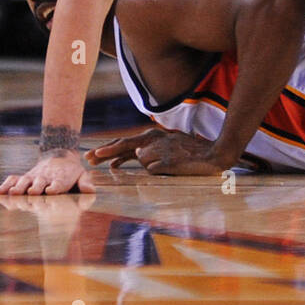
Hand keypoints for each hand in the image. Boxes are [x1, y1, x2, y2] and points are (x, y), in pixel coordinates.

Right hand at [0, 149, 93, 195]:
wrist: (59, 157)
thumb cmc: (72, 172)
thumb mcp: (82, 175)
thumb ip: (86, 183)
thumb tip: (90, 191)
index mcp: (61, 179)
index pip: (58, 184)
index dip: (55, 187)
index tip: (51, 190)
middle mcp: (45, 179)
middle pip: (39, 184)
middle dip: (36, 189)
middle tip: (33, 193)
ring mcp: (32, 178)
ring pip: (24, 182)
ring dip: (20, 188)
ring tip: (15, 193)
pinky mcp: (23, 178)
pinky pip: (12, 180)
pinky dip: (6, 185)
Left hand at [88, 126, 227, 174]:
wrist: (215, 155)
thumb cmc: (192, 153)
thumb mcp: (170, 147)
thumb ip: (152, 150)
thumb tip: (136, 154)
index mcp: (155, 135)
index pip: (126, 141)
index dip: (108, 148)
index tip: (93, 156)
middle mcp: (156, 139)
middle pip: (124, 144)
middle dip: (105, 151)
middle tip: (88, 158)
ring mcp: (162, 149)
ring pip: (142, 158)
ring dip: (150, 163)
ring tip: (159, 163)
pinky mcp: (168, 160)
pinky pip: (154, 168)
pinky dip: (158, 169)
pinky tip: (167, 167)